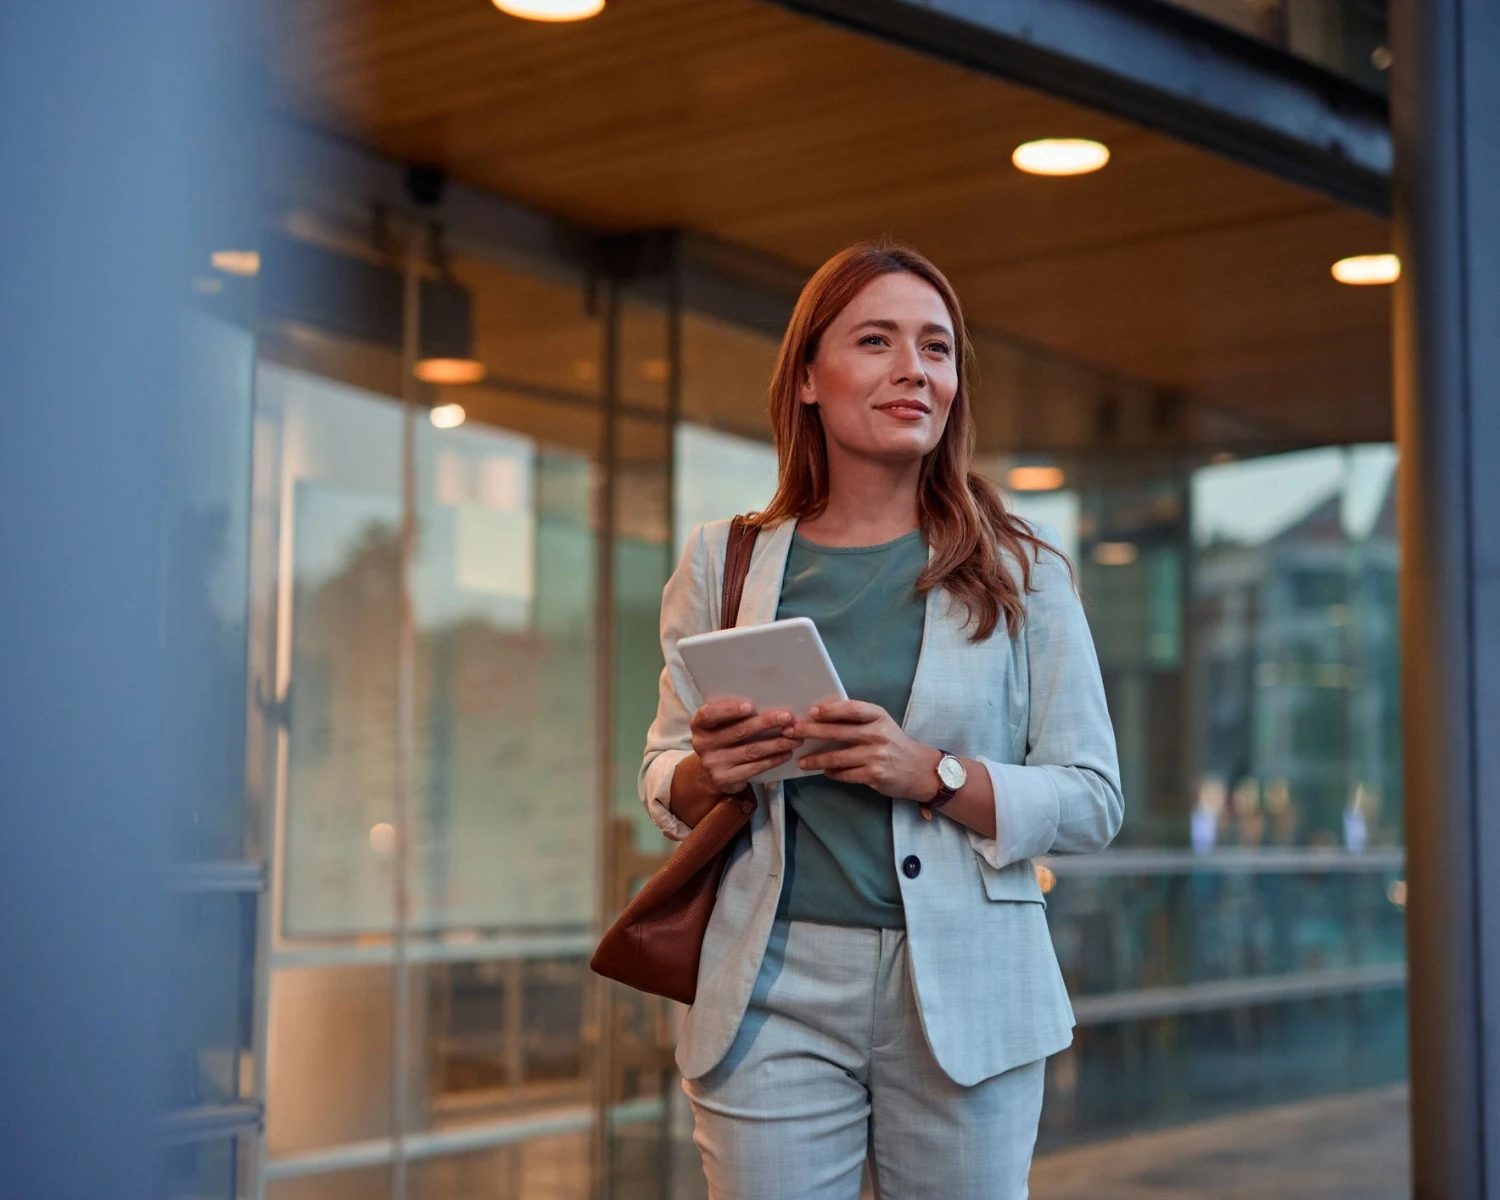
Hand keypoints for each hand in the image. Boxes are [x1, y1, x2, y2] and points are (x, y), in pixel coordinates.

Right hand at [689, 698, 802, 793]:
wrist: (710, 771)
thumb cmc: (721, 737)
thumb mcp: (719, 723)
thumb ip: (732, 713)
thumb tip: (768, 699)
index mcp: (699, 725)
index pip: (709, 714)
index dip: (728, 710)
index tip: (750, 706)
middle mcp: (703, 744)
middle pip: (738, 731)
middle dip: (766, 723)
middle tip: (787, 717)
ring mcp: (714, 763)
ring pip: (751, 751)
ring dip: (776, 743)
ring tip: (795, 737)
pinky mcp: (726, 779)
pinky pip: (754, 768)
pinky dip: (773, 760)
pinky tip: (787, 753)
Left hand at [791, 700, 942, 801]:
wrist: (918, 769)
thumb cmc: (893, 742)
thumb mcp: (880, 724)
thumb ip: (857, 719)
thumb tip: (820, 716)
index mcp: (878, 716)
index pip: (851, 709)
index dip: (830, 710)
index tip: (810, 712)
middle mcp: (878, 734)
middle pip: (838, 732)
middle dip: (810, 732)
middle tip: (791, 733)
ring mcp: (876, 755)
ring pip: (837, 757)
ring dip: (816, 760)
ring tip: (801, 761)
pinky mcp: (874, 775)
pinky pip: (845, 774)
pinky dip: (833, 773)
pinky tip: (825, 771)